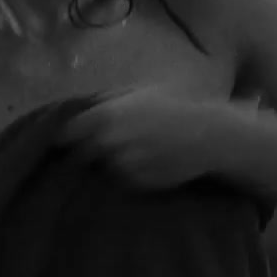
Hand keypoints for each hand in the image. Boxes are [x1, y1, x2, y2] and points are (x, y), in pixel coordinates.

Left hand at [58, 87, 249, 191]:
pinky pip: (125, 180)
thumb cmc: (175, 106)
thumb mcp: (141, 91)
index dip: (68, 136)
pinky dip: (130, 174)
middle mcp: (108, 143)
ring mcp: (122, 166)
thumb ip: (109, 99)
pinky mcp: (137, 184)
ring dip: (111, 163)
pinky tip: (149, 162)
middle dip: (90, 150)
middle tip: (105, 145)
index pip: (66, 133)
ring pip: (103, 168)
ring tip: (135, 151)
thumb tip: (82, 107)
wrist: (209, 136)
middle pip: (81, 154)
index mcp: (105, 117)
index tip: (71, 138)